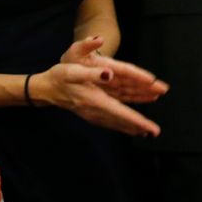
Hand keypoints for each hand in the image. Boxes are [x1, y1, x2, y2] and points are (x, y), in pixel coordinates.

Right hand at [32, 36, 164, 136]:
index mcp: (93, 100)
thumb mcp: (73, 69)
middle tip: (156, 132)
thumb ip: (92, 73)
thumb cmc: (59, 76)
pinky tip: (131, 128)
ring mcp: (92, 114)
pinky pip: (111, 122)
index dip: (136, 120)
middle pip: (121, 120)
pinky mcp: (91, 114)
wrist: (45, 88)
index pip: (119, 111)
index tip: (150, 127)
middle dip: (139, 126)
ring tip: (148, 131)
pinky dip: (123, 125)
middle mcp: (94, 110)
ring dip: (133, 127)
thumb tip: (109, 73)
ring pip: (117, 123)